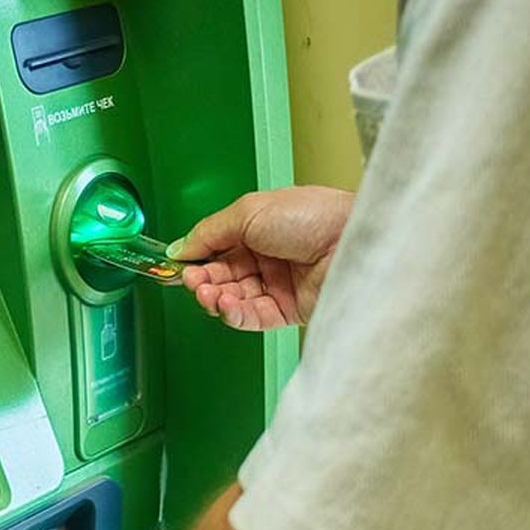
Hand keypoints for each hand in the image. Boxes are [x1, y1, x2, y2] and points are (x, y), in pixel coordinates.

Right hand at [171, 186, 352, 328]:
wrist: (353, 242)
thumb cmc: (314, 216)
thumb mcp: (249, 211)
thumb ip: (210, 231)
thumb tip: (180, 248)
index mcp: (260, 228)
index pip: (217, 248)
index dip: (196, 257)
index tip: (176, 265)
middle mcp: (269, 257)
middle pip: (223, 276)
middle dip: (203, 279)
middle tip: (192, 280)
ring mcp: (279, 285)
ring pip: (234, 299)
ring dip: (215, 297)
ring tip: (207, 292)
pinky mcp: (289, 311)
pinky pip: (252, 318)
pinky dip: (234, 314)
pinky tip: (225, 305)